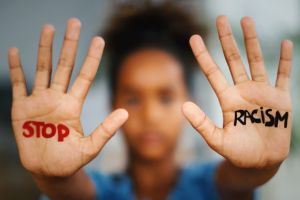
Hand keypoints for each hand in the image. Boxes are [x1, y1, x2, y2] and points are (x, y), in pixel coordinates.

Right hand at [8, 18, 127, 176]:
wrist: (48, 170)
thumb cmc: (70, 161)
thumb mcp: (90, 147)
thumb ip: (106, 130)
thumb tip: (126, 113)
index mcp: (74, 105)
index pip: (85, 76)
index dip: (92, 58)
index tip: (99, 39)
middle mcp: (58, 98)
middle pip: (65, 65)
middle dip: (70, 44)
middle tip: (74, 22)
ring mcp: (39, 101)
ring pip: (43, 69)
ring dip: (45, 49)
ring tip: (49, 28)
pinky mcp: (21, 109)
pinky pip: (19, 84)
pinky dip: (16, 68)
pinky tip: (15, 51)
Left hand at [182, 16, 292, 168]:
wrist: (259, 162)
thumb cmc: (237, 153)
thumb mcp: (216, 140)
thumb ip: (201, 124)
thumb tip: (182, 105)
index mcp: (227, 99)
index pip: (212, 72)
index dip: (203, 54)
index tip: (194, 37)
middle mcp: (242, 91)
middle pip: (232, 59)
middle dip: (226, 39)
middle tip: (220, 18)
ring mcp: (261, 93)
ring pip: (255, 61)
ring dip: (251, 41)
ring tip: (246, 20)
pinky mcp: (280, 99)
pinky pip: (283, 76)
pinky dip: (284, 61)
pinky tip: (284, 44)